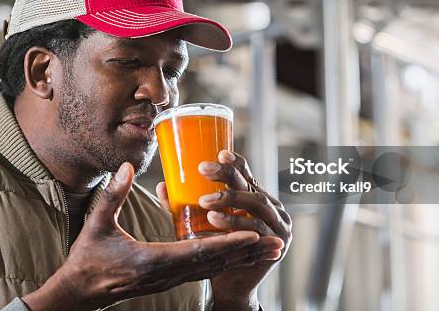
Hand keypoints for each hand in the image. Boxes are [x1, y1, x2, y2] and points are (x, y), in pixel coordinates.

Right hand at [23, 162, 281, 310]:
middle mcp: (165, 274)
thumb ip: (113, 196)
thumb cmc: (87, 258)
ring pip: (212, 269)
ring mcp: (168, 280)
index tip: (253, 233)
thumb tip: (128, 167)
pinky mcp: (168, 279)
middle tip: (276, 243)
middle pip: (214, 263)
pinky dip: (224, 262)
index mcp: (150, 261)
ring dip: (241, 260)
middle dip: (247, 253)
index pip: (197, 251)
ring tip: (268, 251)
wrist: (79, 294)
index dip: (228, 242)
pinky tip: (237, 255)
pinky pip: (202, 271)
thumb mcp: (97, 225)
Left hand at [156, 151, 291, 309]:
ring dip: (230, 200)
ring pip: (257, 204)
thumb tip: (162, 186)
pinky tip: (216, 220)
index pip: (247, 173)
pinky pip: (257, 229)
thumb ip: (184, 207)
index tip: (219, 153)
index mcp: (254, 197)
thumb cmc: (216, 249)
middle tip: (203, 169)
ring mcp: (277, 225)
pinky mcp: (276, 243)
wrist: (233, 284)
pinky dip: (236, 223)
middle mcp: (270, 207)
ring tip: (204, 201)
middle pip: (250, 184)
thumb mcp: (200, 224)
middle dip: (227, 175)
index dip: (236, 162)